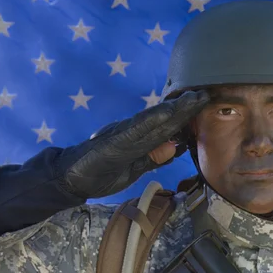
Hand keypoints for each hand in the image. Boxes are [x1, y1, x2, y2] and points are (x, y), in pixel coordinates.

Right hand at [55, 90, 208, 198]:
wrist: (67, 178)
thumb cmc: (99, 173)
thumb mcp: (133, 169)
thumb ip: (152, 158)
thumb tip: (175, 148)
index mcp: (136, 138)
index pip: (165, 126)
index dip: (185, 116)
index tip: (203, 105)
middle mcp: (130, 130)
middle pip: (163, 119)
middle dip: (185, 108)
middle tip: (205, 94)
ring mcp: (122, 134)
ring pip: (153, 120)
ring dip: (175, 110)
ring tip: (193, 99)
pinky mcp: (113, 141)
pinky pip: (136, 130)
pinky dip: (152, 121)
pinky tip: (166, 113)